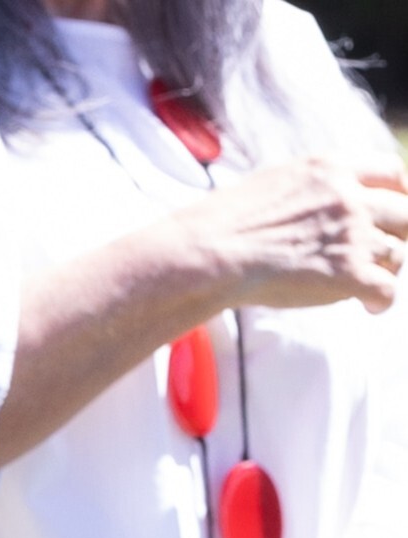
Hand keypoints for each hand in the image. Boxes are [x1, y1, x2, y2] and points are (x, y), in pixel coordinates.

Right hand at [183, 158, 407, 316]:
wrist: (209, 255)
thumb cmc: (223, 225)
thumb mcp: (273, 183)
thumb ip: (309, 188)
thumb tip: (314, 201)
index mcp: (332, 170)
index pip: (392, 172)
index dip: (399, 193)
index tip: (391, 211)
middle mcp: (349, 198)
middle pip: (404, 213)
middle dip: (399, 232)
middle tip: (382, 252)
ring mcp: (352, 236)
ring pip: (398, 253)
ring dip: (387, 270)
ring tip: (366, 283)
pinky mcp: (348, 275)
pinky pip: (387, 290)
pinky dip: (382, 301)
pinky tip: (369, 307)